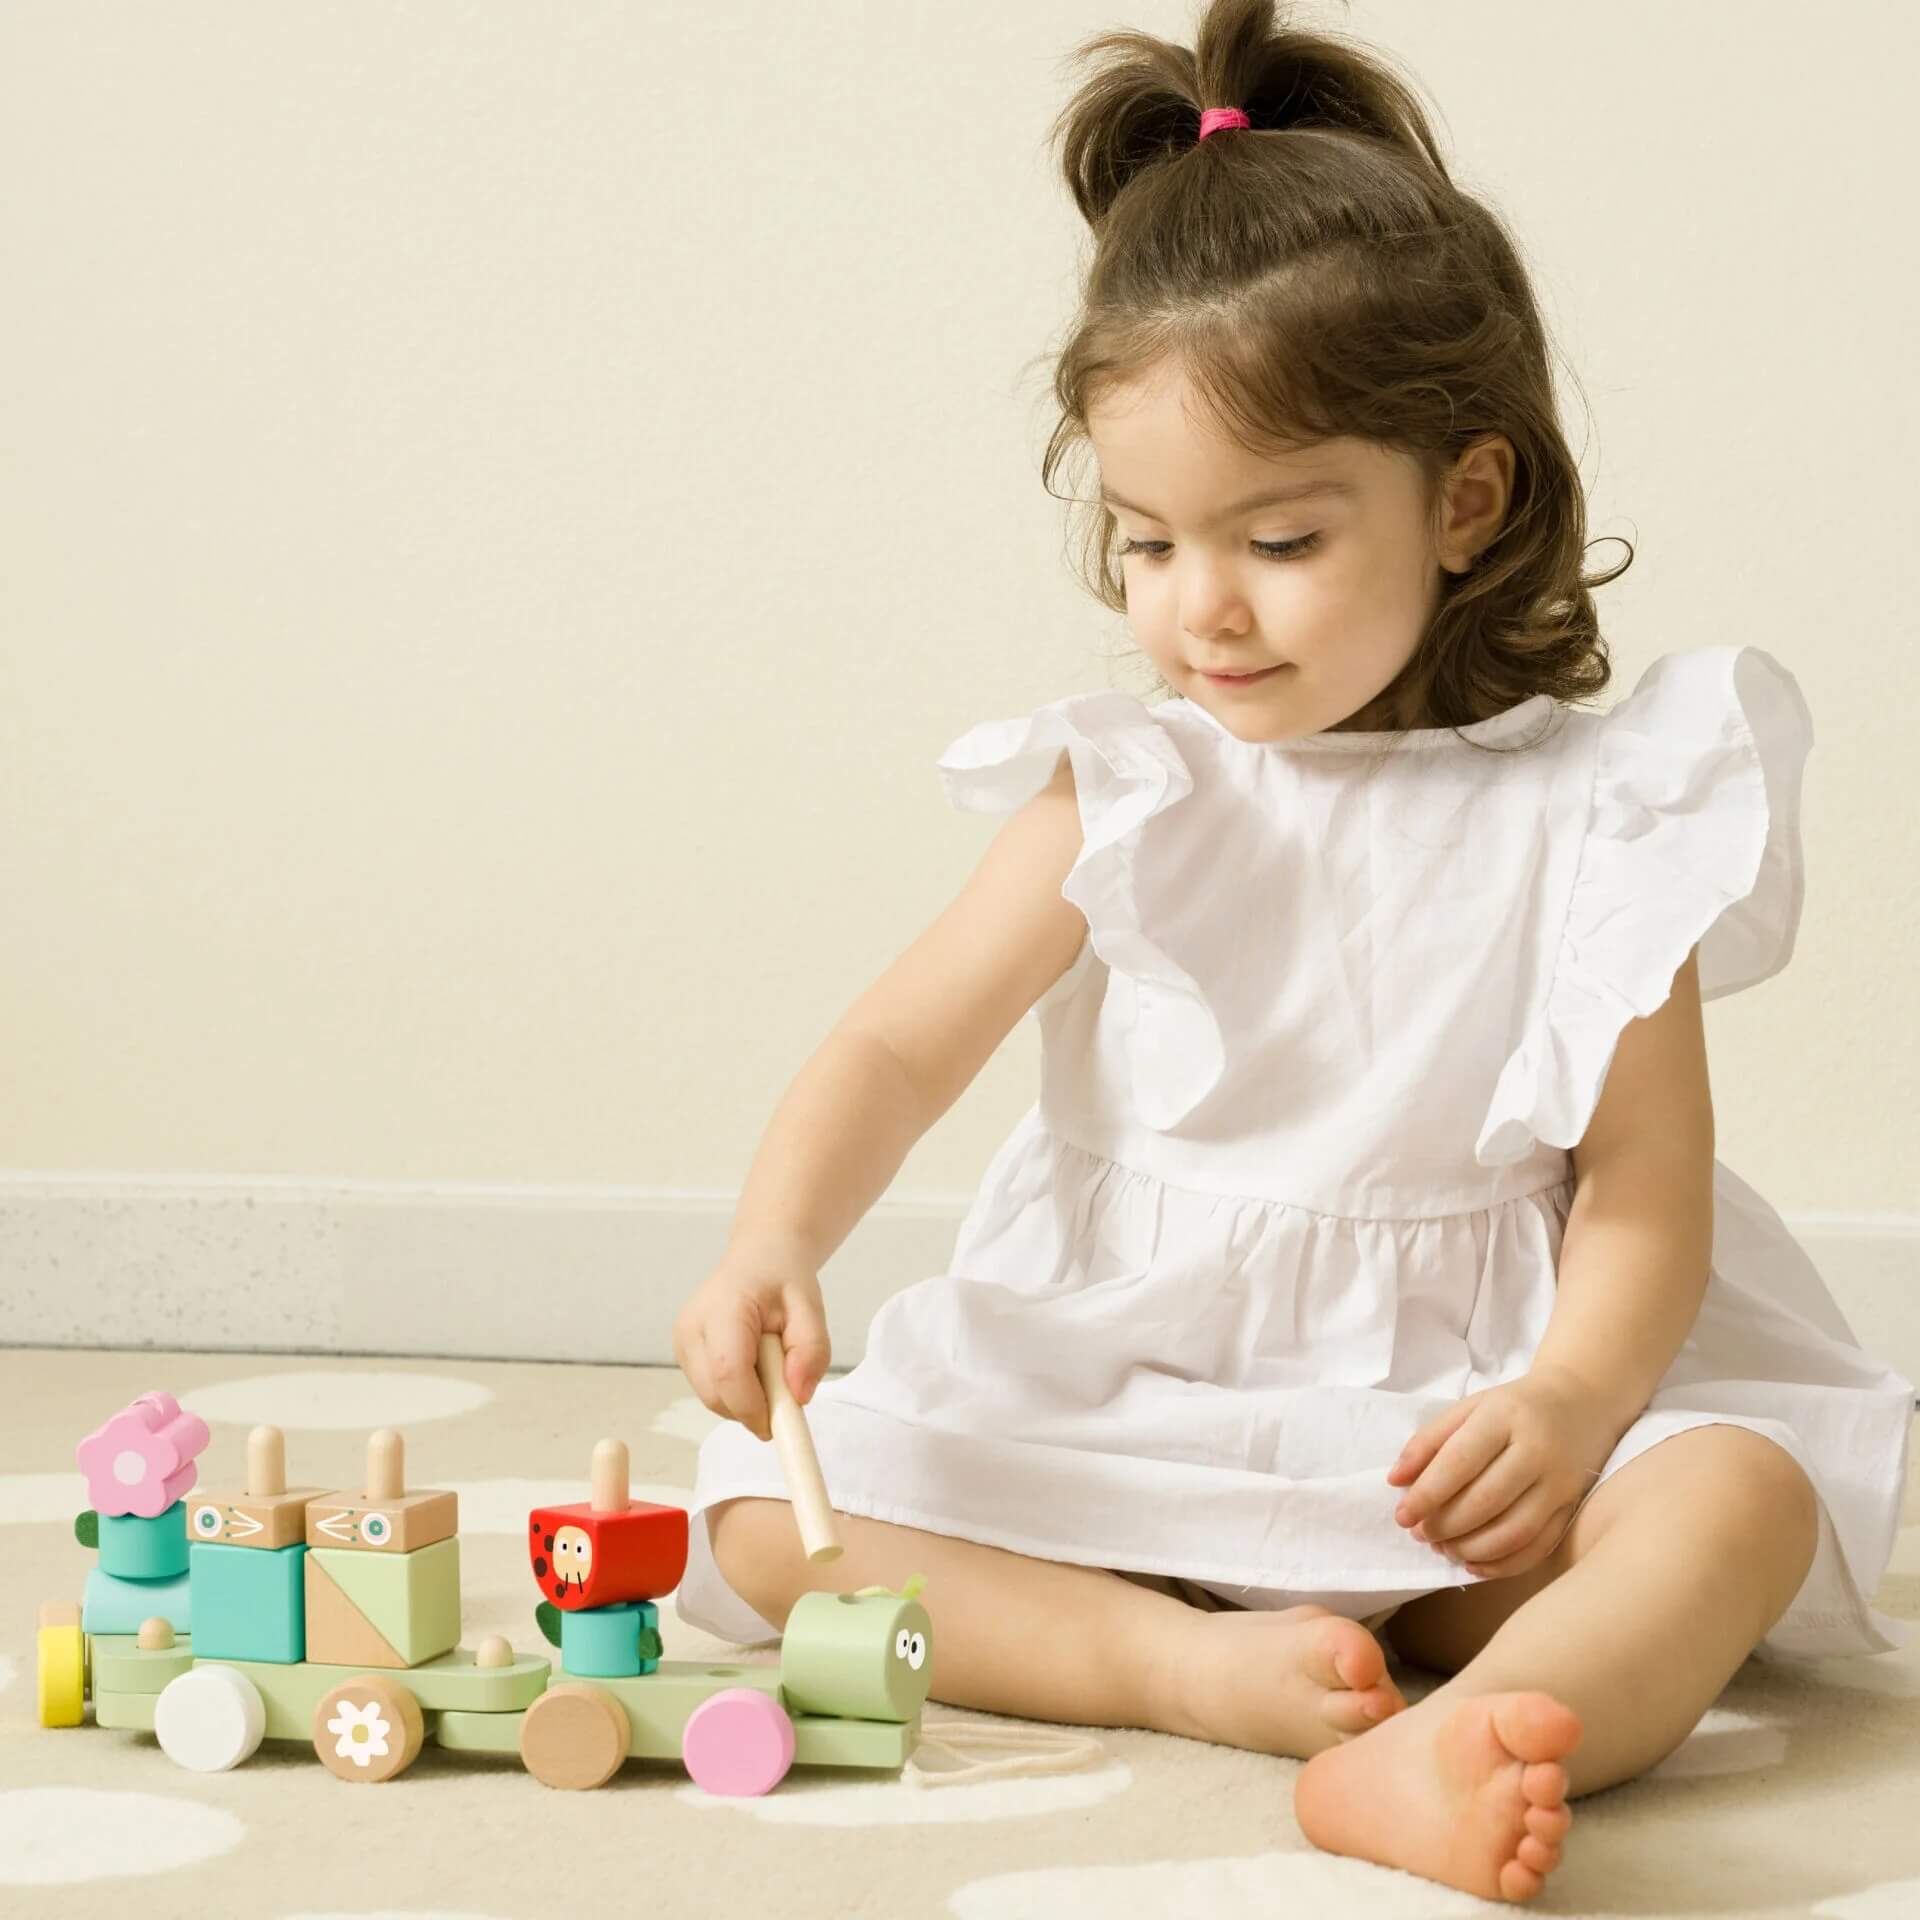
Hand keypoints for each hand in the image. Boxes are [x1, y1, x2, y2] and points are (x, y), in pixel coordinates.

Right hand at [672, 1233, 830, 1443]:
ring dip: (745, 1400)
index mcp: (723, 1308)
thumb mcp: (811, 1308)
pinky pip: (710, 1391)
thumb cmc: (784, 1279)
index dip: (754, 1407)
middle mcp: (691, 1327)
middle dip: (754, 1408)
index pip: (729, 1372)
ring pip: (712, 1399)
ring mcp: (681, 1342)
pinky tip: (752, 1365)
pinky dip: (735, 1392)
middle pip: (716, 1394)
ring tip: (769, 1365)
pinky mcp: (682, 1354)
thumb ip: (811, 1351)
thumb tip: (798, 1396)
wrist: (759, 1258)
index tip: (784, 1423)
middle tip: (786, 1391)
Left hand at [1385, 1366, 1621, 1578]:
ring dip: (1471, 1549)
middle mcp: (1537, 1450)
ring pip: (1514, 1531)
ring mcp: (1561, 1482)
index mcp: (1504, 1416)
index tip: (1402, 1516)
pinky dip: (1503, 1564)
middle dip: (1446, 1526)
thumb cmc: (1513, 1407)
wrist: (1582, 1402)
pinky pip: (1538, 1546)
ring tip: (1444, 1548)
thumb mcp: (1469, 1408)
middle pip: (1486, 1502)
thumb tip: (1396, 1481)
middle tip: (1421, 1534)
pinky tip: (1475, 1563)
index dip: (1427, 1494)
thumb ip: (1429, 1441)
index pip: (1460, 1462)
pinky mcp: (1574, 1506)